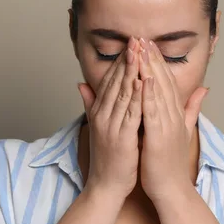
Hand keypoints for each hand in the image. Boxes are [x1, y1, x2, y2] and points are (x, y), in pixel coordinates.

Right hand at [77, 37, 142, 198]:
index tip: (131, 43)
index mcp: (99, 111)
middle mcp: (102, 115)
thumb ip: (91, 104)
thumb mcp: (98, 126)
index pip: (109, 80)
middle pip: (115, 82)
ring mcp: (110, 126)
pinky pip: (130, 113)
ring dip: (131, 71)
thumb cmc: (108, 157)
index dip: (120, 61)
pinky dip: (136, 96)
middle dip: (127, 59)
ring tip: (139, 52)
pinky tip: (142, 81)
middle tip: (136, 38)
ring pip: (122, 93)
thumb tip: (81, 85)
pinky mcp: (121, 137)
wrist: (106, 185)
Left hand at [137, 38, 208, 201]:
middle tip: (142, 38)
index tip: (149, 44)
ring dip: (149, 70)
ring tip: (141, 50)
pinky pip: (153, 112)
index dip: (158, 61)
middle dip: (152, 59)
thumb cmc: (172, 161)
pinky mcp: (159, 137)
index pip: (167, 82)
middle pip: (163, 82)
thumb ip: (192, 109)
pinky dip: (148, 95)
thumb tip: (204, 89)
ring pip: (158, 92)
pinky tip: (142, 79)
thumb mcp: (183, 130)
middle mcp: (174, 116)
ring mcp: (168, 125)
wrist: (172, 188)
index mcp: (176, 114)